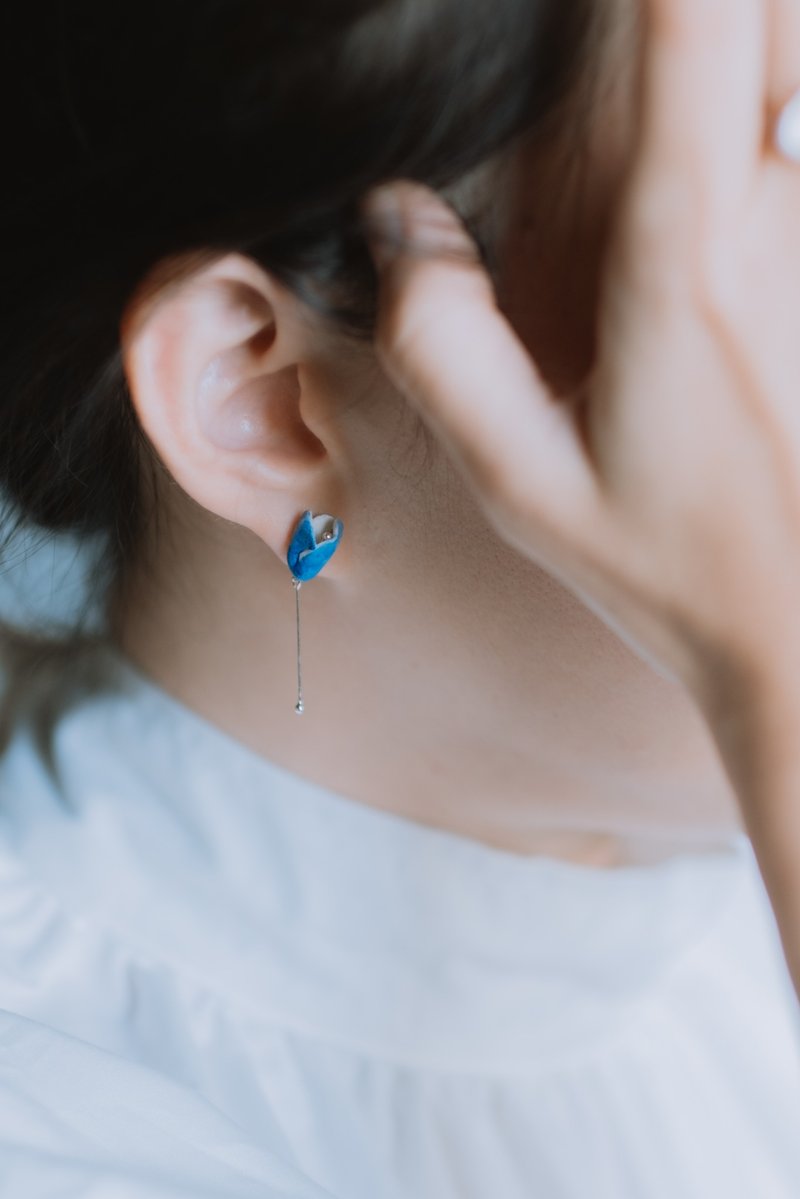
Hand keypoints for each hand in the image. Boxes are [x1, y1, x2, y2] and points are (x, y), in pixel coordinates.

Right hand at [363, 0, 799, 998]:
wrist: (782, 611)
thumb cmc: (659, 555)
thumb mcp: (518, 478)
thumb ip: (440, 342)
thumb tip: (397, 220)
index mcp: (680, 254)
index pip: (691, 22)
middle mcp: (765, 213)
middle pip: (757, 18)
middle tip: (616, 20)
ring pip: (784, 59)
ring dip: (729, 28)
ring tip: (648, 40)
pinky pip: (790, 117)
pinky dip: (752, 73)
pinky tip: (722, 83)